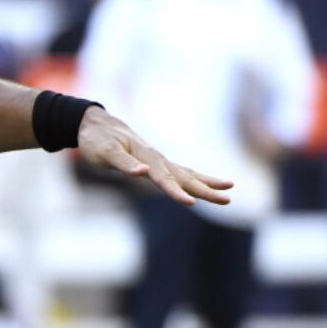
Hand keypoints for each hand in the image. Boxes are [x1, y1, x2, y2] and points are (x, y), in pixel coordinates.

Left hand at [76, 107, 232, 205]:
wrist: (96, 124)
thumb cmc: (98, 140)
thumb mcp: (105, 152)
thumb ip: (124, 163)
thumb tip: (143, 173)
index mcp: (145, 158)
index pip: (163, 179)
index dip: (176, 192)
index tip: (191, 203)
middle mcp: (156, 159)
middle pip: (184, 177)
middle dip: (205, 190)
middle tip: (228, 200)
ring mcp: (158, 160)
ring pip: (187, 173)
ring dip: (207, 182)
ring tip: (231, 186)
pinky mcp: (156, 162)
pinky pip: (180, 171)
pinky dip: (196, 178)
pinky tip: (208, 184)